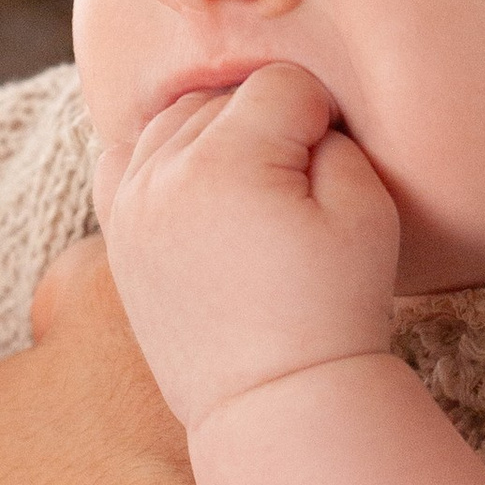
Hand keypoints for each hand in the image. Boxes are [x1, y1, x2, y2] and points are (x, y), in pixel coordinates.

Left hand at [98, 62, 399, 427]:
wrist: (275, 400)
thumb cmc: (333, 310)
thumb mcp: (367, 212)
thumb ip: (337, 139)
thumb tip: (303, 119)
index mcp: (225, 162)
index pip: (282, 83)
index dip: (322, 118)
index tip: (330, 174)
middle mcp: (163, 174)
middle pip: (224, 96)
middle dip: (268, 125)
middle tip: (296, 194)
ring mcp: (129, 205)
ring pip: (176, 119)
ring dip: (216, 136)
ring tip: (253, 193)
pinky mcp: (117, 234)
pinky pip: (125, 157)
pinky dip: (160, 156)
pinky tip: (196, 187)